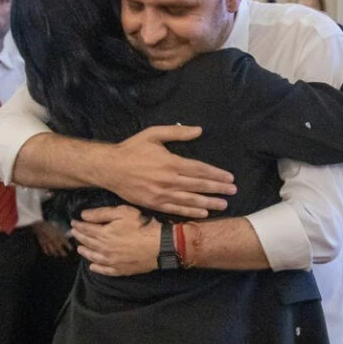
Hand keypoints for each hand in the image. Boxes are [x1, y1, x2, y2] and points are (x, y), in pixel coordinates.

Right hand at [32, 220, 72, 257]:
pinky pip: (46, 251)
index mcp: (59, 237)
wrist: (40, 225)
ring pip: (53, 252)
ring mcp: (49, 244)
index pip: (66, 244)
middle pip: (60, 250)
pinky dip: (48, 253)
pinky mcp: (43, 244)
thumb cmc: (50, 225)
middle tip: (65, 254)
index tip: (71, 248)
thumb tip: (67, 236)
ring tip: (57, 255)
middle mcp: (55, 242)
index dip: (69, 247)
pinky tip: (49, 253)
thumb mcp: (58, 228)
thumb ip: (62, 233)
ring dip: (56, 254)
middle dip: (63, 253)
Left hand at [71, 205, 158, 275]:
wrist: (159, 246)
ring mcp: (111, 261)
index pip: (85, 229)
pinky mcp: (120, 270)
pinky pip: (104, 270)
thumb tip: (83, 216)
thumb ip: (101, 213)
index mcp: (103, 234)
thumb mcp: (122, 212)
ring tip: (79, 248)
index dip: (78, 225)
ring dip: (85, 252)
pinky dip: (96, 268)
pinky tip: (92, 267)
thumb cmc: (142, 226)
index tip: (73, 222)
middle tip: (73, 233)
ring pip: (93, 257)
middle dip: (79, 237)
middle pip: (87, 242)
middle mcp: (103, 249)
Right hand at [102, 126, 235, 218]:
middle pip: (198, 185)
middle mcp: (168, 180)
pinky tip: (204, 213)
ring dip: (209, 202)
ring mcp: (161, 194)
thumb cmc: (132, 149)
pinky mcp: (154, 204)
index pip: (199, 169)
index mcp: (170, 162)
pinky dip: (191, 212)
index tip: (230, 177)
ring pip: (190, 200)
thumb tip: (199, 130)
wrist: (109, 168)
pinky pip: (176, 209)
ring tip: (224, 204)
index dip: (216, 174)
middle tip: (233, 191)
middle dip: (218, 188)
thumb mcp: (153, 134)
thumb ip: (177, 132)